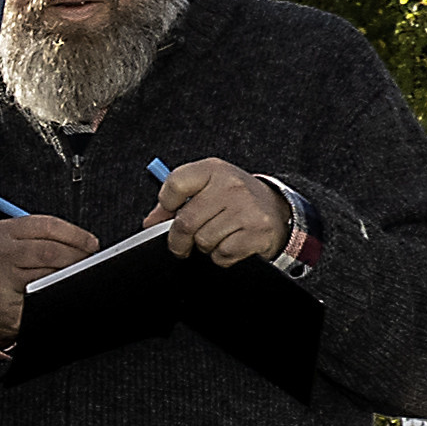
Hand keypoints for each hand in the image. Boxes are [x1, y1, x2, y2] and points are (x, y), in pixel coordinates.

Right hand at [0, 215, 96, 352]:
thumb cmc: (8, 276)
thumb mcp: (21, 250)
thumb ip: (45, 242)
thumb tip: (84, 244)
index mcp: (7, 230)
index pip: (48, 225)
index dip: (75, 234)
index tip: (91, 244)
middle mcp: (1, 245)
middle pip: (50, 247)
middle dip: (76, 254)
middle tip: (89, 261)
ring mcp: (1, 267)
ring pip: (48, 266)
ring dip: (67, 271)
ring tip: (76, 274)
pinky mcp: (6, 287)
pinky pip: (41, 284)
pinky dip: (54, 285)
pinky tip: (58, 287)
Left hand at [141, 153, 299, 267]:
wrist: (276, 209)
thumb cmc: (234, 199)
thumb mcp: (207, 187)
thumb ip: (177, 200)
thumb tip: (150, 222)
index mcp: (213, 169)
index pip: (175, 185)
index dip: (165, 206)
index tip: (167, 216)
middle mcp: (230, 186)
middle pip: (186, 222)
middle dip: (178, 240)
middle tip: (181, 244)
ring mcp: (246, 209)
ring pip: (203, 241)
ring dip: (204, 246)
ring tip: (216, 236)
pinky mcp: (256, 232)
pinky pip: (222, 254)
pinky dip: (221, 256)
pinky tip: (230, 244)